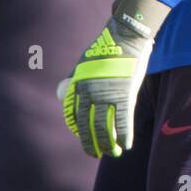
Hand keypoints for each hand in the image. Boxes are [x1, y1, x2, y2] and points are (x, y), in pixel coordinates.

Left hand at [62, 0, 170, 158]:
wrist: (126, 36)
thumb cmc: (106, 48)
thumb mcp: (84, 62)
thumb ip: (75, 79)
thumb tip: (63, 90)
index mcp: (79, 85)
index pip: (76, 116)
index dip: (80, 132)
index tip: (85, 140)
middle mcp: (91, 92)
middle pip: (88, 126)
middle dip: (92, 143)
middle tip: (95, 154)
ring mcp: (108, 94)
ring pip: (105, 127)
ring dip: (108, 144)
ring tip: (112, 153)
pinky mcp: (125, 94)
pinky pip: (123, 121)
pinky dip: (125, 136)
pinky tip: (126, 145)